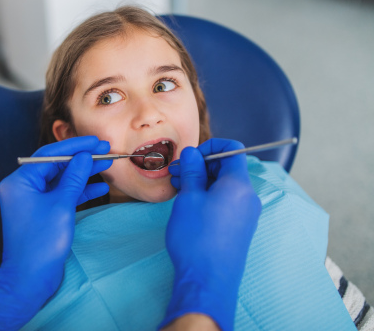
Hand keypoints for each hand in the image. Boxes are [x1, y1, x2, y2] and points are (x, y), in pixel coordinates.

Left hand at [0, 136, 111, 330]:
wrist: (29, 279)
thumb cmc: (41, 241)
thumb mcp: (62, 205)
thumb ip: (74, 177)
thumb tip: (85, 156)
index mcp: (19, 180)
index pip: (49, 155)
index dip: (75, 146)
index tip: (96, 141)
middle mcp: (22, 187)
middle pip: (55, 165)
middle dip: (80, 158)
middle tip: (105, 150)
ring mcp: (32, 201)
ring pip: (60, 180)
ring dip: (83, 174)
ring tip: (107, 165)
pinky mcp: (42, 213)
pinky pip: (61, 195)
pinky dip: (79, 191)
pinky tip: (100, 188)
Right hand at [161, 139, 261, 330]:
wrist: (208, 280)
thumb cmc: (196, 237)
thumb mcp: (189, 198)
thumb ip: (192, 171)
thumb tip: (193, 153)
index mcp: (239, 184)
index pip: (233, 150)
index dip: (210, 147)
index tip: (190, 156)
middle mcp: (248, 196)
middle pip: (228, 167)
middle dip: (201, 165)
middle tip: (177, 173)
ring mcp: (246, 213)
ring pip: (224, 185)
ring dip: (202, 181)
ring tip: (178, 188)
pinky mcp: (240, 227)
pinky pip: (226, 201)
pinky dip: (208, 196)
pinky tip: (189, 204)